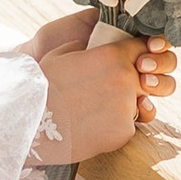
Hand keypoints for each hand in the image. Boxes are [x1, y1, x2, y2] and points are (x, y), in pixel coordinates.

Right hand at [41, 33, 176, 161]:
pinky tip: (91, 127)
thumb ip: (86, 48)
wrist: (30, 123)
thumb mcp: (61, 54)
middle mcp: (126, 79)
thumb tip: (90, 48)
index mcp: (113, 55)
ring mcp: (127, 106)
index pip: (141, 47)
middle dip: (138, 82)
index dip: (138, 53)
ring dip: (125, 106)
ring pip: (138, 103)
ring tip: (97, 111)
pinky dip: (114, 127)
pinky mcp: (124, 132)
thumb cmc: (41, 87)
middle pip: (150, 77)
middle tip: (116, 90)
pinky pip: (127, 126)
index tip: (135, 61)